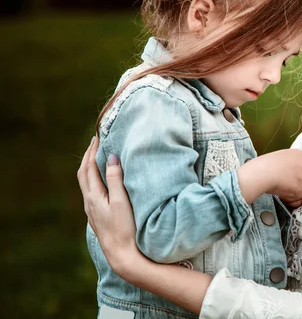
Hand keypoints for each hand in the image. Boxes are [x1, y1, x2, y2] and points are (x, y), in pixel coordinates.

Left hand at [77, 137, 146, 279]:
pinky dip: (94, 180)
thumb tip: (110, 158)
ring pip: (86, 184)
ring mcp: (92, 211)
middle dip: (88, 157)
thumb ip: (115, 179)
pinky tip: (102, 182)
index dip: (92, 152)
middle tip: (95, 143)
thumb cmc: (125, 228)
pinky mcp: (98, 217)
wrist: (122, 255)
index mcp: (94, 197)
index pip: (89, 168)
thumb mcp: (122, 201)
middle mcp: (89, 203)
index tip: (97, 137)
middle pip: (83, 175)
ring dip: (89, 168)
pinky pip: (91, 192)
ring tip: (97, 158)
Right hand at [237, 149, 301, 207]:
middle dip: (297, 184)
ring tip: (279, 188)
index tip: (292, 177)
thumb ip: (290, 164)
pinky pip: (297, 199)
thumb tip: (291, 174)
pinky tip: (280, 193)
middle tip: (284, 184)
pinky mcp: (300, 190)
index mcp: (300, 155)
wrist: (262, 173)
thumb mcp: (281, 157)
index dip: (299, 173)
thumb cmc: (265, 165)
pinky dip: (289, 199)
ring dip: (292, 192)